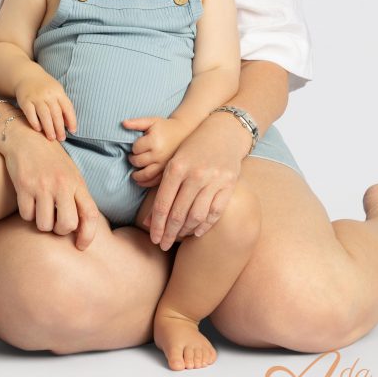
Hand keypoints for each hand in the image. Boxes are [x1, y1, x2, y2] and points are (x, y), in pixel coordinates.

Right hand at [0, 117, 98, 249]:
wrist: (26, 138)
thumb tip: (80, 226)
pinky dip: (27, 214)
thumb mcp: (70, 174)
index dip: (88, 234)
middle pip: (67, 225)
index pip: (90, 213)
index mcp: (77, 182)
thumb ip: (76, 196)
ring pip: (44, 225)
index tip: (81, 246)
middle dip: (60, 230)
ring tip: (41, 209)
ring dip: (41, 223)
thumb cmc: (51, 160)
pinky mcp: (24, 186)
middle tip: (55, 223)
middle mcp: (62, 184)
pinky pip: (26, 215)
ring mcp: (43, 185)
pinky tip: (29, 201)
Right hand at [15, 73, 76, 140]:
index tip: (73, 131)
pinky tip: (38, 129)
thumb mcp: (57, 91)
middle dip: (60, 128)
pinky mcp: (25, 101)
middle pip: (56, 113)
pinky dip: (35, 122)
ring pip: (44, 115)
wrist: (26, 75)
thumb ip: (63, 105)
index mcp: (58, 92)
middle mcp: (48, 94)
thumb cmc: (45, 87)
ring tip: (52, 138)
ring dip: (49, 128)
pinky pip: (31, 114)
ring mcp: (36, 97)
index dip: (72, 120)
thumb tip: (69, 124)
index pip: (67, 107)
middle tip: (61, 138)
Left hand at [122, 115, 189, 185]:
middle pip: (138, 162)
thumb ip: (137, 122)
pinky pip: (154, 181)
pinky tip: (140, 180)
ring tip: (134, 172)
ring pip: (145, 174)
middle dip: (132, 160)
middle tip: (133, 158)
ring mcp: (164, 164)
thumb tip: (123, 123)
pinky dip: (145, 183)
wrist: (184, 133)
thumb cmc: (165, 127)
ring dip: (136, 175)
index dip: (133, 148)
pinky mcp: (167, 171)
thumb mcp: (152, 121)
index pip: (135, 148)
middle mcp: (159, 154)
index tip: (137, 146)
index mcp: (154, 140)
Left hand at [137, 112, 247, 250]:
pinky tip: (197, 231)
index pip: (163, 204)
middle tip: (163, 245)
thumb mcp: (175, 162)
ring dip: (185, 231)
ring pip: (196, 216)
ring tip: (178, 237)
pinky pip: (215, 212)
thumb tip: (148, 220)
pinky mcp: (228, 184)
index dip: (157, 225)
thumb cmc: (193, 148)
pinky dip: (205, 225)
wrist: (224, 131)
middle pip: (178, 214)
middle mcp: (195, 174)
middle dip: (168, 233)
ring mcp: (213, 180)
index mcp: (177, 167)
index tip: (153, 239)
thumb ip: (162, 189)